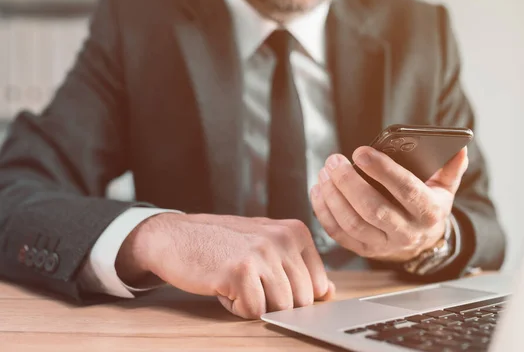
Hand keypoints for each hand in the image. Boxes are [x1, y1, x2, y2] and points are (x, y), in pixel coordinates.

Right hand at [116, 213, 334, 318]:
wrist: (176, 235)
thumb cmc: (223, 244)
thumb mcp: (268, 246)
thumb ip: (299, 267)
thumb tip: (329, 292)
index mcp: (296, 231)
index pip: (318, 285)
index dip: (293, 295)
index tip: (269, 281)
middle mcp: (283, 238)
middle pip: (301, 300)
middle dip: (275, 302)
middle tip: (249, 282)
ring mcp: (263, 253)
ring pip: (281, 308)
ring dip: (255, 304)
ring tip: (236, 282)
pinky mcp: (240, 270)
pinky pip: (254, 311)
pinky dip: (237, 307)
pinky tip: (224, 285)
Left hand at [310, 146, 468, 261]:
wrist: (421, 243)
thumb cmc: (428, 206)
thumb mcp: (444, 188)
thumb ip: (450, 167)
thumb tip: (460, 147)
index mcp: (429, 211)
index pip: (406, 189)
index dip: (383, 170)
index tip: (361, 151)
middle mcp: (407, 231)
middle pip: (373, 209)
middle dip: (349, 182)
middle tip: (334, 161)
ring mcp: (384, 244)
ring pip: (352, 223)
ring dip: (333, 196)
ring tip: (325, 172)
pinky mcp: (364, 250)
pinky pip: (339, 234)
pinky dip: (324, 212)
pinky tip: (319, 190)